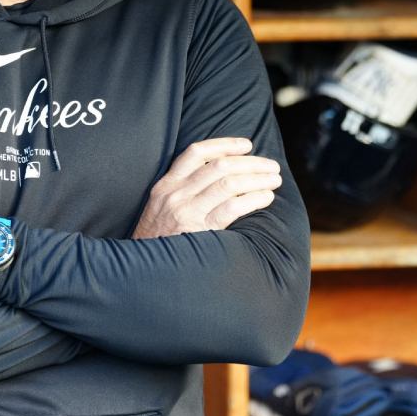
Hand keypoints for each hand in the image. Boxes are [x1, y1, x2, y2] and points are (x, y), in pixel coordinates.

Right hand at [132, 137, 281, 238]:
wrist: (142, 270)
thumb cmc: (157, 240)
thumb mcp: (159, 207)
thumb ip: (182, 190)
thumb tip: (220, 176)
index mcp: (166, 185)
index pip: (196, 152)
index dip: (224, 144)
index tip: (247, 145)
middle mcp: (176, 194)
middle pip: (219, 166)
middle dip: (250, 162)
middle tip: (271, 165)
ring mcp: (186, 212)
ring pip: (228, 184)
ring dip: (257, 179)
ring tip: (274, 180)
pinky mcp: (199, 231)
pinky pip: (232, 208)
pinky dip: (253, 199)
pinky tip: (266, 198)